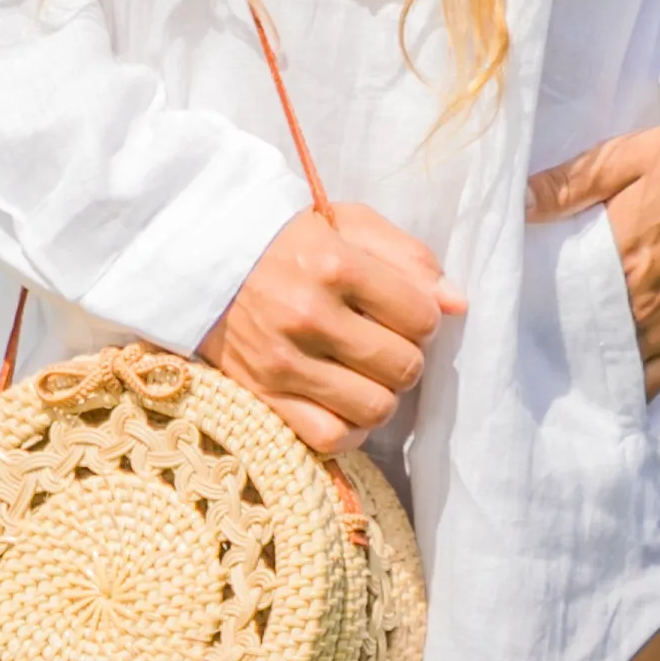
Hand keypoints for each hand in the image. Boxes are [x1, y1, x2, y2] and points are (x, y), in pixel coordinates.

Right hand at [203, 202, 462, 456]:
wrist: (201, 260)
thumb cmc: (287, 239)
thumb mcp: (347, 223)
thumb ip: (409, 256)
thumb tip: (458, 304)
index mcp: (332, 264)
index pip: (421, 317)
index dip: (423, 317)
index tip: (402, 310)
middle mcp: (306, 315)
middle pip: (403, 367)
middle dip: (406, 356)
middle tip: (385, 340)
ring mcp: (281, 362)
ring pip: (375, 408)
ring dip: (381, 393)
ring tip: (365, 371)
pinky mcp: (262, 397)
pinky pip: (331, 438)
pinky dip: (349, 428)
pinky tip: (344, 402)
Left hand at [526, 121, 659, 397]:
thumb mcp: (625, 156)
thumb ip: (568, 184)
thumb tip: (515, 204)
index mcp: (616, 258)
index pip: (557, 300)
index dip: (531, 310)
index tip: (509, 313)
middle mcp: (641, 302)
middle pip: (581, 338)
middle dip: (555, 342)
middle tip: (527, 345)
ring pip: (615, 366)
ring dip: (588, 368)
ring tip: (561, 371)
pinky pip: (659, 380)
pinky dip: (633, 390)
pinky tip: (610, 392)